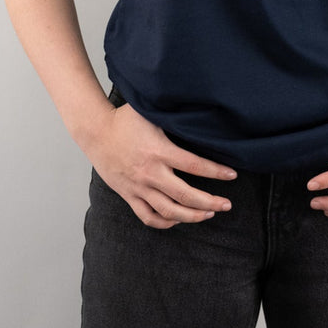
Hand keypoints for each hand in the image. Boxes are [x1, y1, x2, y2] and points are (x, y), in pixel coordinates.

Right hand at [85, 101, 236, 228]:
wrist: (95, 132)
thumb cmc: (124, 119)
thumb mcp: (150, 111)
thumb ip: (173, 112)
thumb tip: (197, 104)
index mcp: (159, 151)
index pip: (194, 165)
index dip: (216, 172)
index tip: (232, 175)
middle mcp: (150, 173)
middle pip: (185, 196)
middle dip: (210, 202)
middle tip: (227, 205)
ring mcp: (139, 187)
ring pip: (169, 211)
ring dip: (192, 216)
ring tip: (209, 214)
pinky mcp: (129, 195)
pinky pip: (148, 217)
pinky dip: (165, 222)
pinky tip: (178, 220)